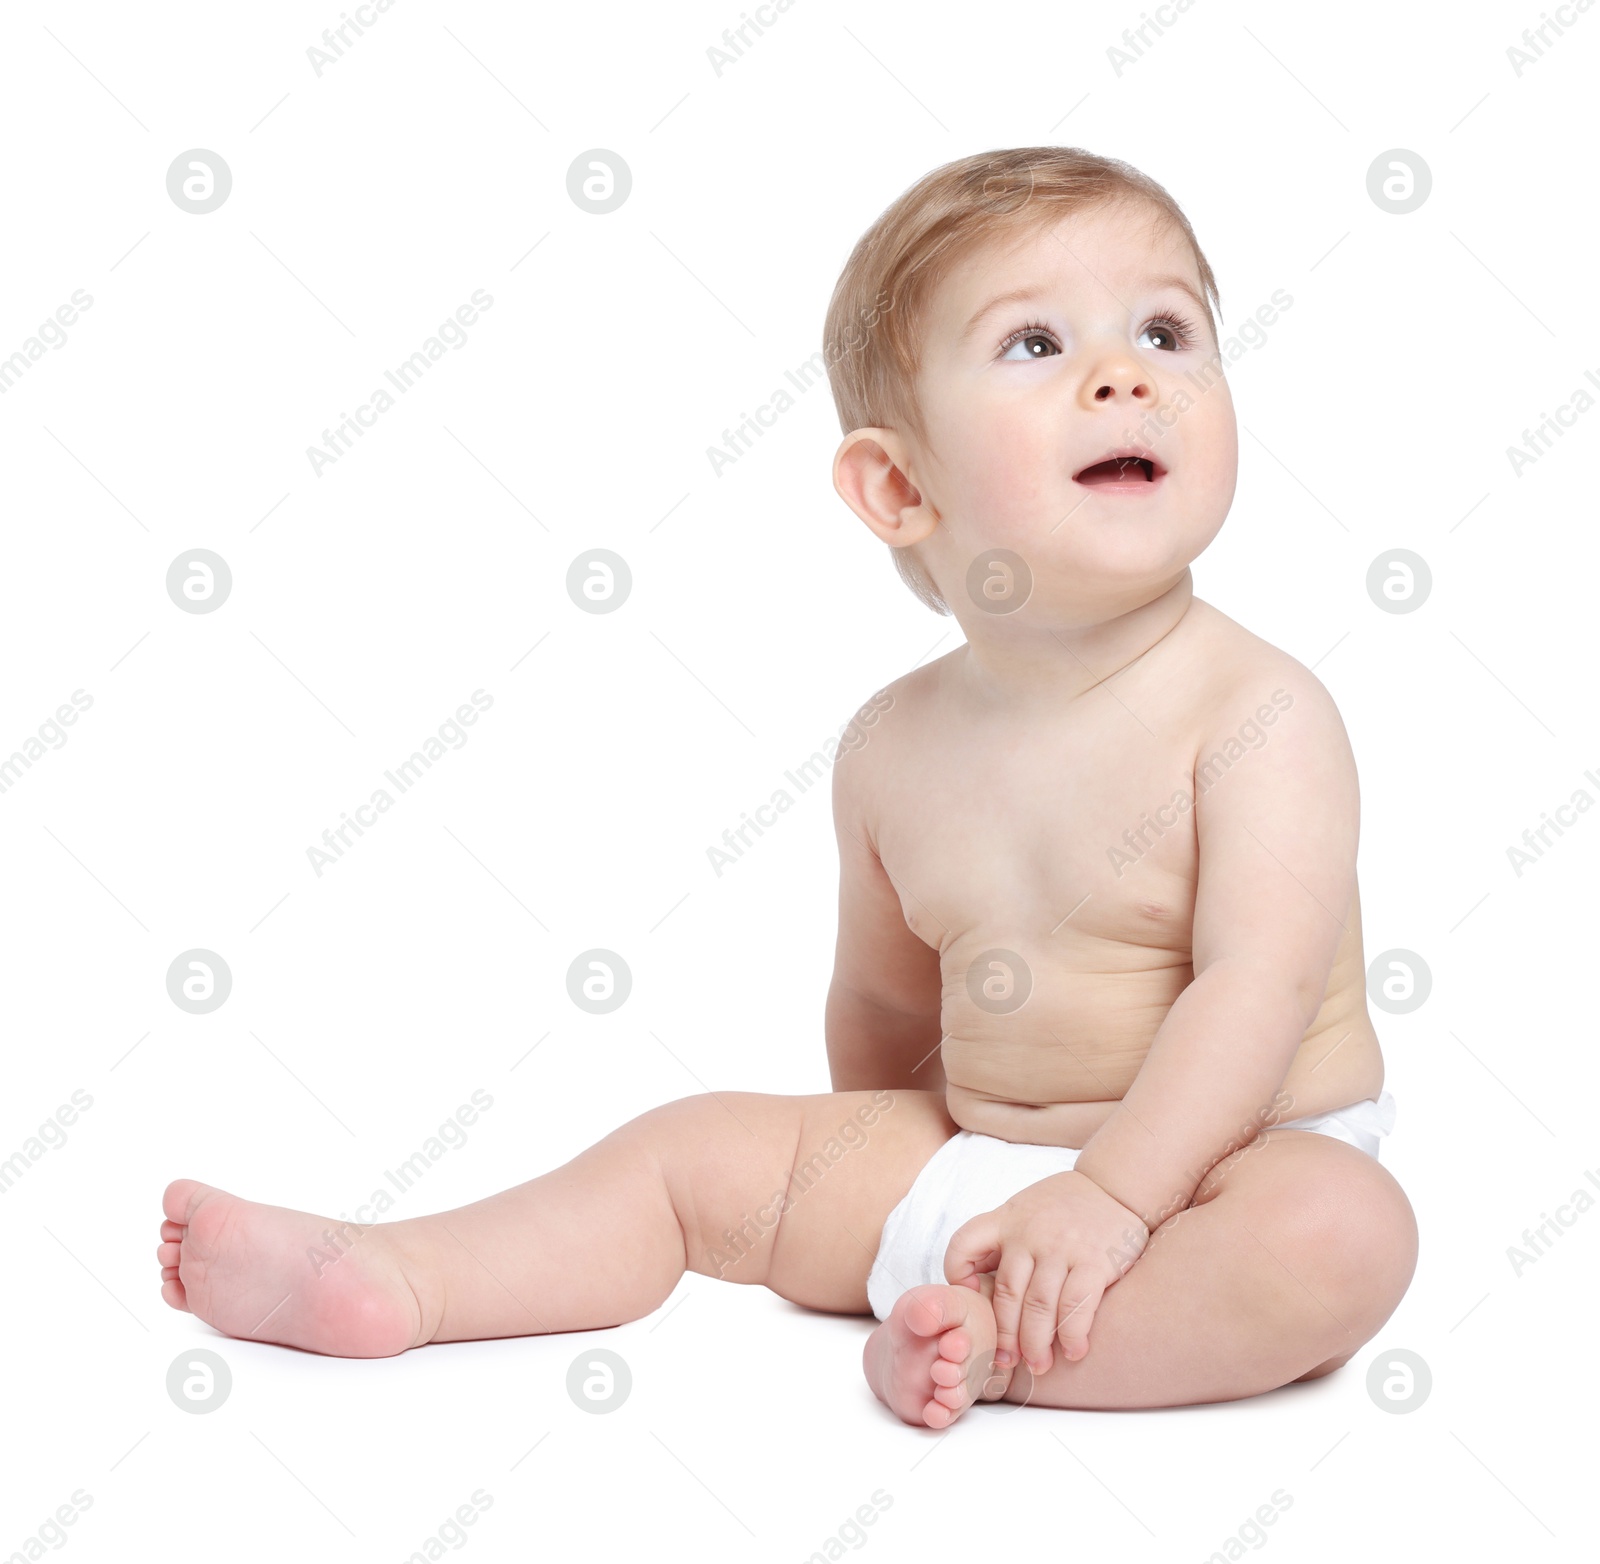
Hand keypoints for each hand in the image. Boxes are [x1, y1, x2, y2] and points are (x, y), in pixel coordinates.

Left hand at [944, 1169, 1147, 1374]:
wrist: (1115, 1185)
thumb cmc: (1063, 1206)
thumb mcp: (1023, 1209)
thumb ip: (1002, 1239)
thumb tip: (978, 1284)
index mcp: (1006, 1219)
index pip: (963, 1243)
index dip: (956, 1273)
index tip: (969, 1299)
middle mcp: (1030, 1233)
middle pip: (1007, 1293)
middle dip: (1005, 1335)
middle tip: (1008, 1361)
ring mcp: (1062, 1247)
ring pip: (1039, 1306)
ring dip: (1037, 1344)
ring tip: (1039, 1365)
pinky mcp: (1095, 1261)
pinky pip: (1076, 1307)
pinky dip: (1072, 1335)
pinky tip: (1074, 1351)